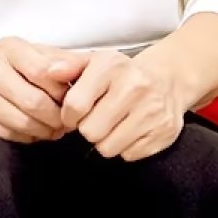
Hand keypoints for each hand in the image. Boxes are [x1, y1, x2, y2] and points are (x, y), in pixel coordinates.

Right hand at [0, 37, 81, 142]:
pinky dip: (29, 137)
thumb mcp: (29, 52)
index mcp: (8, 49)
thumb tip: (87, 66)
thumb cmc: (4, 64)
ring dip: (47, 130)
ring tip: (56, 128)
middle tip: (70, 121)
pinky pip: (9, 136)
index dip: (64, 90)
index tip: (75, 98)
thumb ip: (59, 58)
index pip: (43, 70)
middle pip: (36, 102)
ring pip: (24, 124)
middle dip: (59, 117)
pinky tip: (35, 132)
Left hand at [59, 49, 182, 161]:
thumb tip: (49, 72)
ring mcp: (152, 111)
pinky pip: (129, 155)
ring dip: (106, 141)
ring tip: (114, 125)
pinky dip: (126, 147)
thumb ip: (69, 66)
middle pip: (90, 132)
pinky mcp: (164, 132)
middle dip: (89, 129)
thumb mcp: (96, 62)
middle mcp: (135, 86)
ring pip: (108, 148)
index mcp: (113, 66)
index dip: (68, 116)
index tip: (74, 114)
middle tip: (97, 119)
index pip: (75, 105)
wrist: (167, 80)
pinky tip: (131, 131)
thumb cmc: (122, 75)